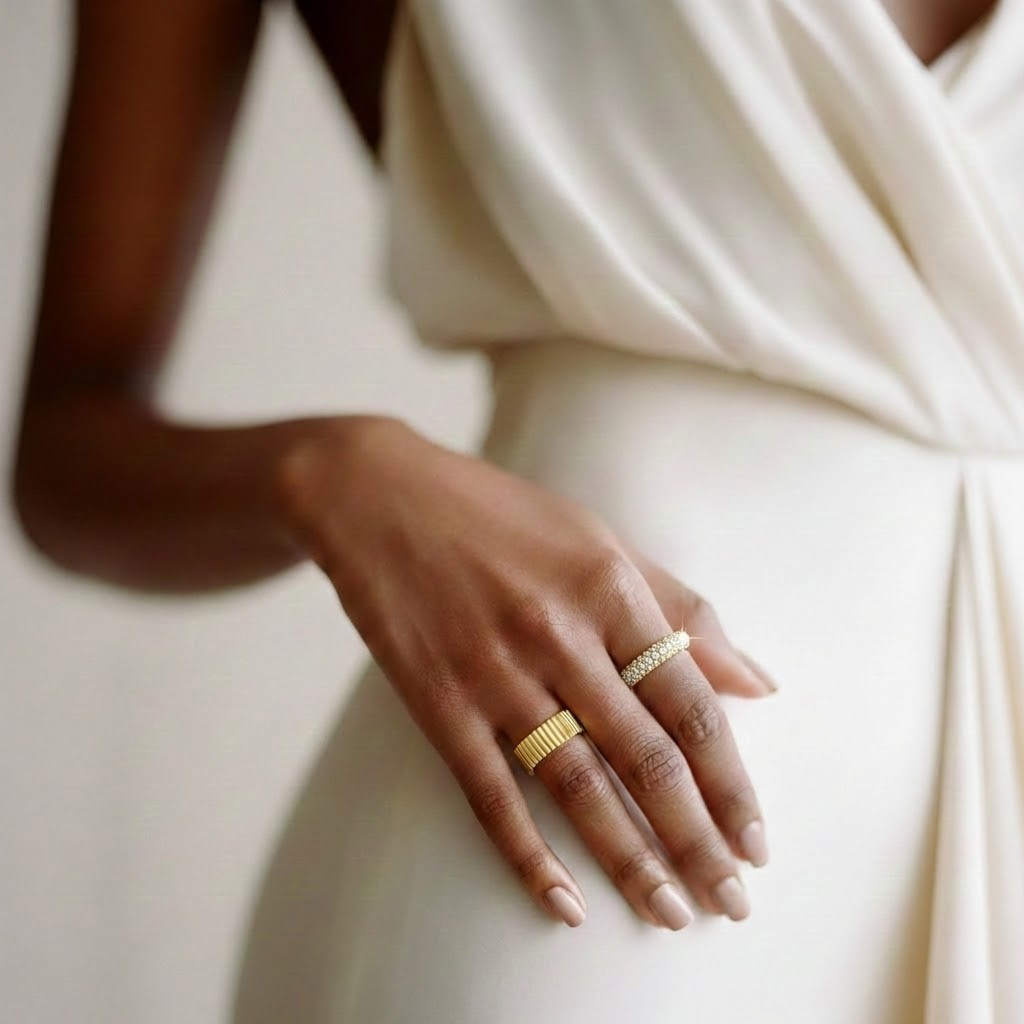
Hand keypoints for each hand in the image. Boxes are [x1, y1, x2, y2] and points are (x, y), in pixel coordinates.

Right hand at [276, 415, 776, 930]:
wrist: (379, 496)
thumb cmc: (499, 514)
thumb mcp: (599, 539)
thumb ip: (679, 606)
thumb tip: (756, 680)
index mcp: (608, 588)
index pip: (690, 702)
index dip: (731, 780)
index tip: (756, 841)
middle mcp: (558, 633)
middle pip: (645, 756)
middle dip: (696, 840)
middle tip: (731, 904)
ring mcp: (494, 671)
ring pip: (577, 785)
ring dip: (630, 859)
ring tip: (670, 913)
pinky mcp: (438, 700)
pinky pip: (490, 791)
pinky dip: (527, 853)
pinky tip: (565, 902)